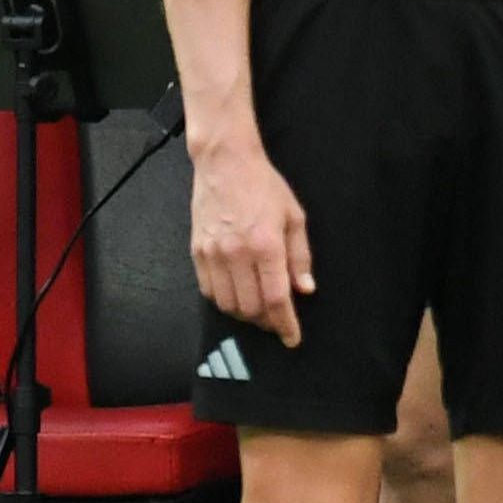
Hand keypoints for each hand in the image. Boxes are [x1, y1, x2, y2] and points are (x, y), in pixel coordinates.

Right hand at [188, 143, 312, 345]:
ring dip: (244, 314)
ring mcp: (213, 253)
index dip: (285, 324)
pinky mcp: (197, 251)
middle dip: (266, 321)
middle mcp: (237, 253)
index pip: (276, 298)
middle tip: (277, 319)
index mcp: (266, 245)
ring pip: (227, 304)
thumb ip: (300, 257)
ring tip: (257, 309)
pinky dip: (223, 301)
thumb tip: (304, 289)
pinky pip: (208, 290)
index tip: (291, 338)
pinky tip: (236, 294)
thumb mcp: (293, 217)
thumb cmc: (263, 186)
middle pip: (251, 307)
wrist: (225, 163)